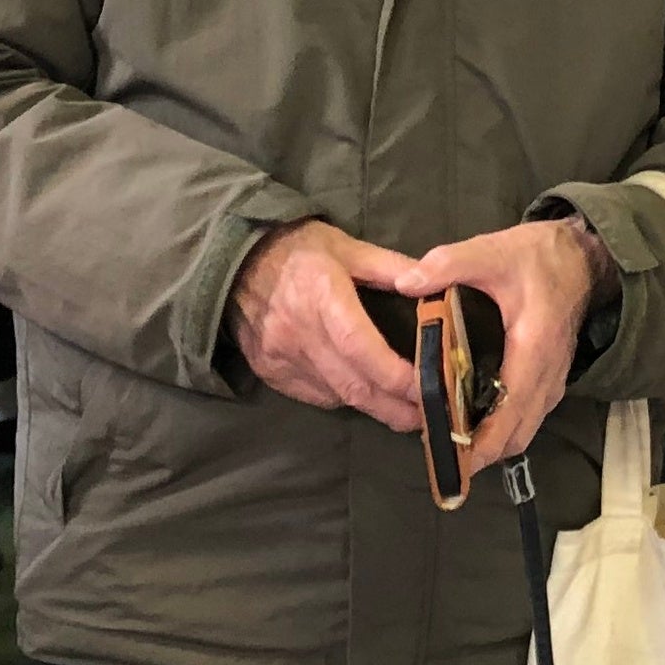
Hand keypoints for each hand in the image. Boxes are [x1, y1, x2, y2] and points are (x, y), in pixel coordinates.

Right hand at [229, 219, 426, 433]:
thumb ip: (391, 267)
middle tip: (426, 418)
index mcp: (322, 296)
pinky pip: (314, 395)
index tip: (426, 388)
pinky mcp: (268, 372)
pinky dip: (342, 398)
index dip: (395, 375)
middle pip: (352, 384)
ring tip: (403, 411)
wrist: (234, 261)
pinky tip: (360, 393)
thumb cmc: (298, 249)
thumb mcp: (347, 246)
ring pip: (335, 395)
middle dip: (393, 408)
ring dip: (371, 407)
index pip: (361, 347)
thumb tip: (430, 284)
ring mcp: (280, 357)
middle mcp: (298, 333)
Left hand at [406, 214, 617, 472]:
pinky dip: (502, 432)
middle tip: (438, 456)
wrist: (582, 259)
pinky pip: (527, 419)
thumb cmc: (537, 258)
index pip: (510, 407)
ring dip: (491, 445)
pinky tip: (471, 426)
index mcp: (534, 347)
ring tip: (449, 446)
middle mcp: (548, 374)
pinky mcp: (550, 382)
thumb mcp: (491, 251)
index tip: (451, 456)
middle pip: (517, 433)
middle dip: (480, 453)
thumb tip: (404, 283)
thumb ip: (448, 264)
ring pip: (523, 432)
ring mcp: (552, 382)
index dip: (482, 439)